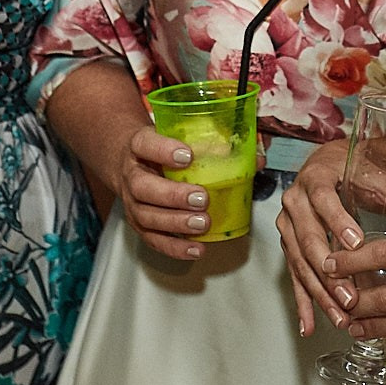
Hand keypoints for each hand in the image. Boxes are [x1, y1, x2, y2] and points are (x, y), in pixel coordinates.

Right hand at [114, 126, 211, 262]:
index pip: (145, 144)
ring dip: (176, 222)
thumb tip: (256, 160)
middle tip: (201, 198)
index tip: (188, 155)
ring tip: (203, 223)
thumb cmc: (160, 148)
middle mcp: (131, 175)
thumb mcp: (176, 136)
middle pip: (142, 187)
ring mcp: (132, 202)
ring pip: (146, 216)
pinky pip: (153, 239)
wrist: (129, 160)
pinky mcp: (138, 224)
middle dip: (173, 195)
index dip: (164, 150)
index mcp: (139, 146)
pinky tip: (196, 248)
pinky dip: (175, 247)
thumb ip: (212, 144)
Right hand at [276, 141, 364, 335]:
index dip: (338, 223)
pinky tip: (309, 325)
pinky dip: (303, 302)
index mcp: (316, 178)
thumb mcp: (379, 179)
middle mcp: (295, 201)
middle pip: (309, 240)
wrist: (330, 162)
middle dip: (330, 273)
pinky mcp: (289, 245)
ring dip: (320, 294)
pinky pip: (294, 276)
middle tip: (351, 297)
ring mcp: (288, 225)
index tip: (357, 245)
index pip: (324, 200)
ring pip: (301, 264)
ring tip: (341, 318)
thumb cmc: (356, 169)